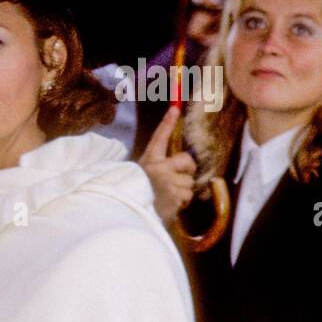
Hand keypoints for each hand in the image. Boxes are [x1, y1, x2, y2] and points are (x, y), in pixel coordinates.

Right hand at [139, 106, 196, 221]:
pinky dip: (182, 201)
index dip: (167, 123)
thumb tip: (179, 156)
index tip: (174, 108)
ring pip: (190, 181)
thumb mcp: (144, 175)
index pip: (159, 138)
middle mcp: (158, 169)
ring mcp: (167, 182)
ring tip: (168, 194)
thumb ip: (160, 166)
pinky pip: (188, 196)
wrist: (131, 213)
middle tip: (177, 177)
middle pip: (187, 160)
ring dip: (183, 189)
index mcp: (149, 161)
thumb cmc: (139, 192)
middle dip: (187, 169)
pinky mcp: (175, 196)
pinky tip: (170, 202)